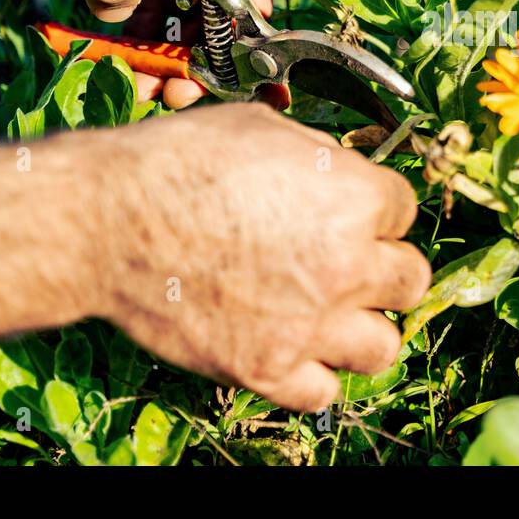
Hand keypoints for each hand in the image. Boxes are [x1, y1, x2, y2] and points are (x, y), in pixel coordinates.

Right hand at [91, 103, 429, 411]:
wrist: (108, 220)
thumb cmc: (178, 163)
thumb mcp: (262, 128)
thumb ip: (321, 158)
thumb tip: (341, 174)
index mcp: (354, 198)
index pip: (406, 210)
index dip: (378, 209)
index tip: (355, 213)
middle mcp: (346, 264)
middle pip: (410, 280)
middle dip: (385, 267)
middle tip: (352, 262)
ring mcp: (310, 324)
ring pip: (383, 346)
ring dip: (363, 328)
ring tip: (332, 312)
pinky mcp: (266, 368)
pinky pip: (322, 390)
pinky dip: (313, 372)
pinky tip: (293, 346)